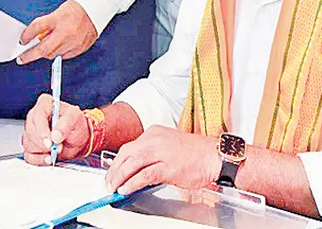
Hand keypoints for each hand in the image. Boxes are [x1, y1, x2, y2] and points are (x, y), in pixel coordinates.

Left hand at [18, 0, 97, 64]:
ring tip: (45, 49)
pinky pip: (64, 56)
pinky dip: (59, 54)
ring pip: (53, 55)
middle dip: (31, 55)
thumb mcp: (58, 12)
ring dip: (46, 53)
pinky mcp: (80, 48)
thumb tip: (36, 36)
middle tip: (23, 58)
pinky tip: (59, 48)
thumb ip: (47, 25)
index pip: (37, 28)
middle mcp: (66, 32)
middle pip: (43, 49)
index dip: (26, 36)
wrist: (96, 10)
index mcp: (58, 19)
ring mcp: (74, 42)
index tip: (22, 41)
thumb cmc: (79, 9)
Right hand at [22, 94, 89, 164]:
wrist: (78, 139)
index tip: (50, 140)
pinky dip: (40, 159)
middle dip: (45, 142)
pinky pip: (29, 156)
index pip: (37, 115)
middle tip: (59, 145)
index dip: (42, 130)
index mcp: (45, 105)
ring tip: (57, 149)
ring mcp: (30, 132)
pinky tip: (49, 157)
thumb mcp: (77, 118)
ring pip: (28, 144)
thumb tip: (55, 135)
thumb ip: (67, 123)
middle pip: (30, 131)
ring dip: (44, 151)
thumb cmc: (76, 125)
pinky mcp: (30, 146)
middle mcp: (35, 117)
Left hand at [105, 125, 220, 194]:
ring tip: (113, 188)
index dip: (117, 162)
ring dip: (119, 178)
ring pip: (132, 163)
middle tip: (108, 183)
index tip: (112, 173)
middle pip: (126, 154)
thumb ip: (151, 153)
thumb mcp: (169, 146)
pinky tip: (126, 189)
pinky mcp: (168, 166)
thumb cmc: (195, 153)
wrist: (214, 156)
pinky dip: (132, 183)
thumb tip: (134, 169)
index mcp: (155, 132)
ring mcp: (162, 151)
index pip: (129, 147)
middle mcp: (156, 138)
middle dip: (114, 171)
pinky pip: (144, 175)